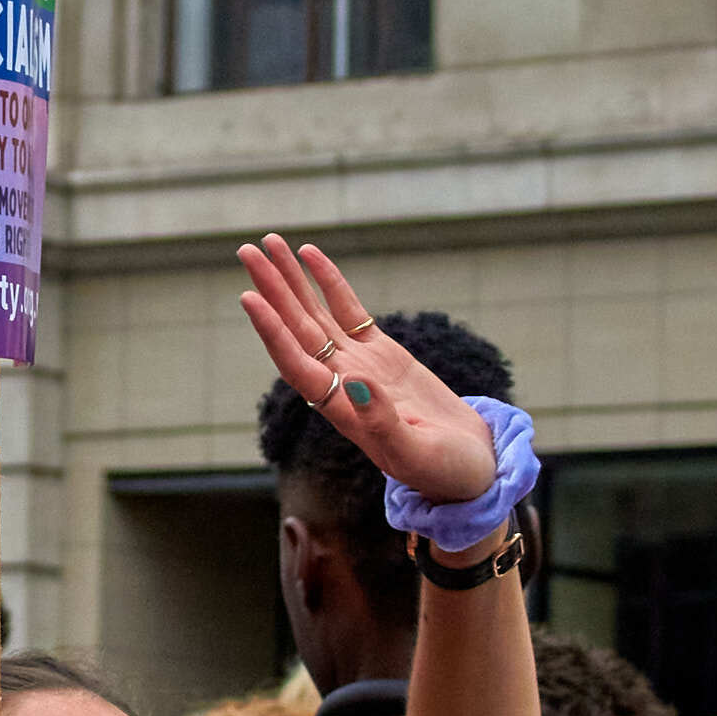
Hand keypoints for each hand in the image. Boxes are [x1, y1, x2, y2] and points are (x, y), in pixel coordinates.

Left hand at [239, 237, 498, 513]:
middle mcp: (339, 383)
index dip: (272, 332)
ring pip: (316, 314)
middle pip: (296, 330)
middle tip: (247, 249)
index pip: (296, 363)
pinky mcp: (382, 353)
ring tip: (267, 244)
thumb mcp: (414, 453)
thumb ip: (382, 422)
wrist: (469, 466)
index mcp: (340, 410)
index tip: (249, 297)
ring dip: (291, 281)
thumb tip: (355, 383)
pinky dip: (329, 283)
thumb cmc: (442, 471)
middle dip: (272, 291)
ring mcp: (359, 364)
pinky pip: (349, 310)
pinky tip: (310, 256)